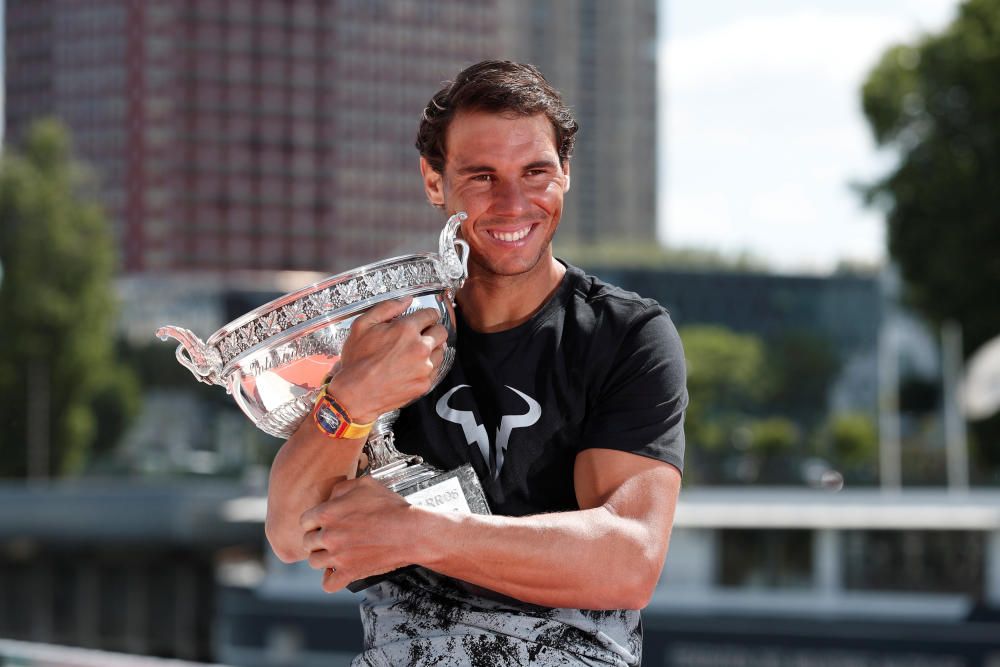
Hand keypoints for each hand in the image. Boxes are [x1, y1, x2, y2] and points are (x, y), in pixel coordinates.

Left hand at [300, 476, 420, 591]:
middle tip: (332, 537)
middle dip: (317, 540)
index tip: (323, 524)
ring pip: (314, 563)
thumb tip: (330, 497)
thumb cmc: (391, 507)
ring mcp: (338, 557)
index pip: (304, 521)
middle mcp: (328, 536)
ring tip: (335, 553)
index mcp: (327, 513)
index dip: (314, 522)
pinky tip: (338, 572)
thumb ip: (341, 488)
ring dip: (323, 558)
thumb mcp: (365, 484)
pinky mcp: (350, 573)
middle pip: (307, 543)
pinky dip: (331, 580)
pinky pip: (328, 584)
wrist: (411, 532)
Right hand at [328, 297, 448, 422]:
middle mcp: (420, 348)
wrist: (355, 394)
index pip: (431, 314)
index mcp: (406, 329)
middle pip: (441, 332)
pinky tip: (413, 367)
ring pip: (441, 351)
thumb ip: (387, 307)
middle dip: (433, 330)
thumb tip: (407, 299)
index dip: (426, 315)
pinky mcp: (425, 384)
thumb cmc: (356, 360)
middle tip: (421, 335)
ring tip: (416, 352)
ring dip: (432, 349)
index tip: (423, 320)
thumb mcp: (362, 325)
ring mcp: (424, 368)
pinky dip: (428, 366)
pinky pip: (436, 370)